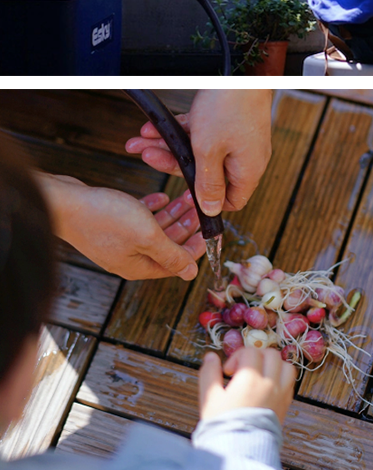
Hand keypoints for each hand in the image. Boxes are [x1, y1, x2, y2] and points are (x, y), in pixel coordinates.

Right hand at [38, 174, 203, 279]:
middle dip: (187, 225)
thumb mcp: (147, 236)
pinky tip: (162, 196)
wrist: (63, 202)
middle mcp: (128, 256)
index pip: (177, 262)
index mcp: (138, 266)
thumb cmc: (104, 218)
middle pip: (167, 244)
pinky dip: (153, 207)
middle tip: (201, 207)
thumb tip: (192, 274)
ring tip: (187, 196)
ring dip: (174, 213)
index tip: (211, 228)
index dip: (196, 246)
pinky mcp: (109, 223)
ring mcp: (118, 240)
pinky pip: (139, 216)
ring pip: (155, 228)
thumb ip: (172, 254)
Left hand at [126, 90, 272, 216]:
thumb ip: (207, 183)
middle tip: (148, 156)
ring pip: (200, 151)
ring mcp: (238, 139)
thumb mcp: (210, 151)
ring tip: (144, 141)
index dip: (207, 202)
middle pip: (207, 173)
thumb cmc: (229, 107)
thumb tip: (210, 209)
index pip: (231, 201)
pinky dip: (182, 132)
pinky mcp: (230, 124)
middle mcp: (246, 157)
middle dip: (172, 163)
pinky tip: (157, 128)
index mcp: (248, 170)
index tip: (183, 195)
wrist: (240, 71)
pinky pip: (204, 135)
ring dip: (170, 146)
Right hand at [199, 349, 295, 425]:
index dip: (237, 357)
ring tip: (260, 374)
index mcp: (250, 379)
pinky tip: (268, 385)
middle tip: (244, 369)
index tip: (228, 370)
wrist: (239, 450)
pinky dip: (282, 376)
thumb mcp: (210, 398)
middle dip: (256, 356)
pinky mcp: (286, 403)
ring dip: (273, 364)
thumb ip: (209, 374)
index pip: (250, 352)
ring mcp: (281, 392)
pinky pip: (291, 381)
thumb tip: (210, 356)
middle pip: (270, 354)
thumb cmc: (222, 425)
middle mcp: (269, 382)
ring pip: (286, 365)